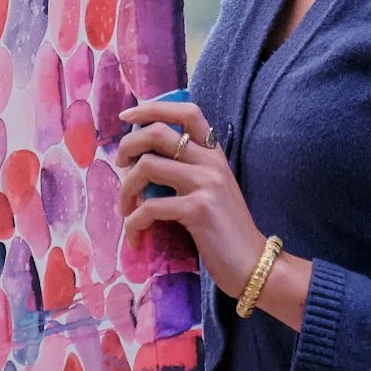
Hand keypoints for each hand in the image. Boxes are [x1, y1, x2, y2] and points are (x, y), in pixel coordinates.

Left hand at [117, 99, 270, 299]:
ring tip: (126, 210)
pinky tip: (135, 237)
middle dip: (128, 146)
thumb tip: (143, 162)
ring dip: (126, 190)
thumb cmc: (225, 230)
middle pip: (157, 133)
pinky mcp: (198, 209)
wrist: (251, 262)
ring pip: (147, 166)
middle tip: (120, 166)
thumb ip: (188, 170)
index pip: (187, 112)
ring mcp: (206, 183)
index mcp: (214, 153)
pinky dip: (133, 223)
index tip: (128, 115)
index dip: (153, 108)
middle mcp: (211, 161)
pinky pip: (149, 207)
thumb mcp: (211, 189)